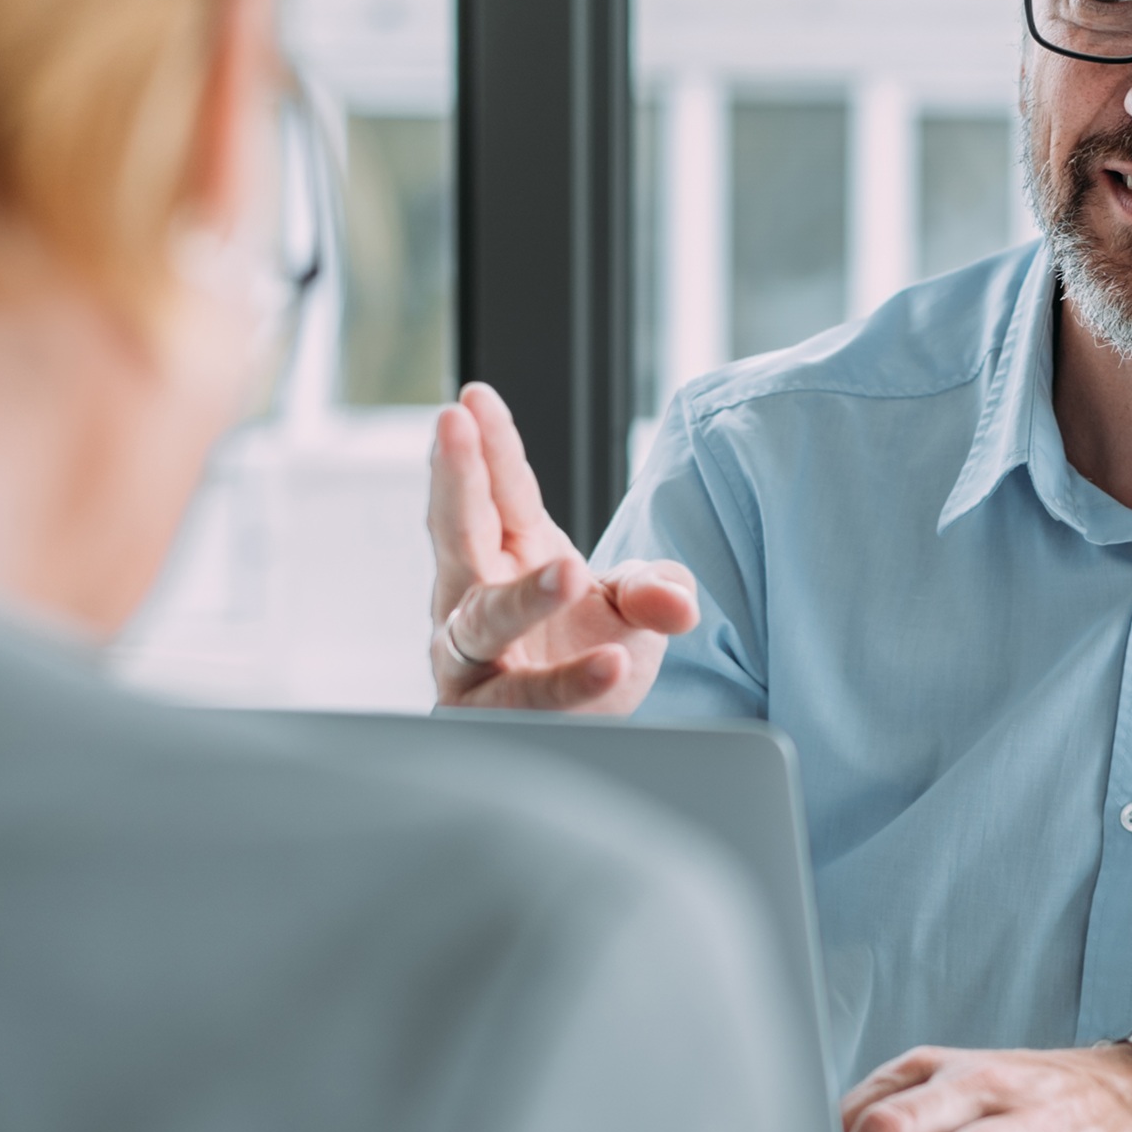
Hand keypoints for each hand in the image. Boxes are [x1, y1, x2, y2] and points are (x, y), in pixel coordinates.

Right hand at [426, 381, 696, 711]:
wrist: (585, 734)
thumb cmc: (592, 652)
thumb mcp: (632, 608)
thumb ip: (655, 590)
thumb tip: (679, 603)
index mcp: (510, 551)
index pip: (499, 489)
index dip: (484, 443)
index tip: (472, 398)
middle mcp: (474, 596)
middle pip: (459, 532)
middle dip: (455, 478)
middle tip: (453, 429)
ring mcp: (471, 658)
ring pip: (483, 622)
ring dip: (525, 597)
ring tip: (570, 573)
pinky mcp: (484, 714)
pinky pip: (526, 698)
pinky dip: (569, 683)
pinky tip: (613, 664)